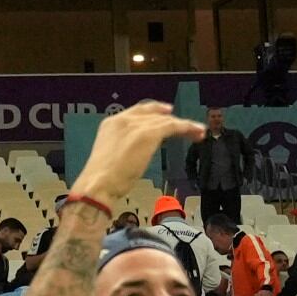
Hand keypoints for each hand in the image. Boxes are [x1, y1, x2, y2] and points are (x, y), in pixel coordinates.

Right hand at [70, 102, 207, 209]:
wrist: (99, 184)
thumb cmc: (101, 181)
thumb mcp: (112, 158)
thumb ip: (124, 149)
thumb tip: (136, 154)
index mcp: (111, 124)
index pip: (138, 112)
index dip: (154, 111)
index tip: (166, 114)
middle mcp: (123, 119)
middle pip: (154, 114)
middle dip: (170, 118)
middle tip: (186, 124)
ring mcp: (136, 125)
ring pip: (166, 120)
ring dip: (184, 125)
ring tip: (197, 132)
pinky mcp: (148, 134)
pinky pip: (172, 126)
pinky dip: (186, 128)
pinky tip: (195, 133)